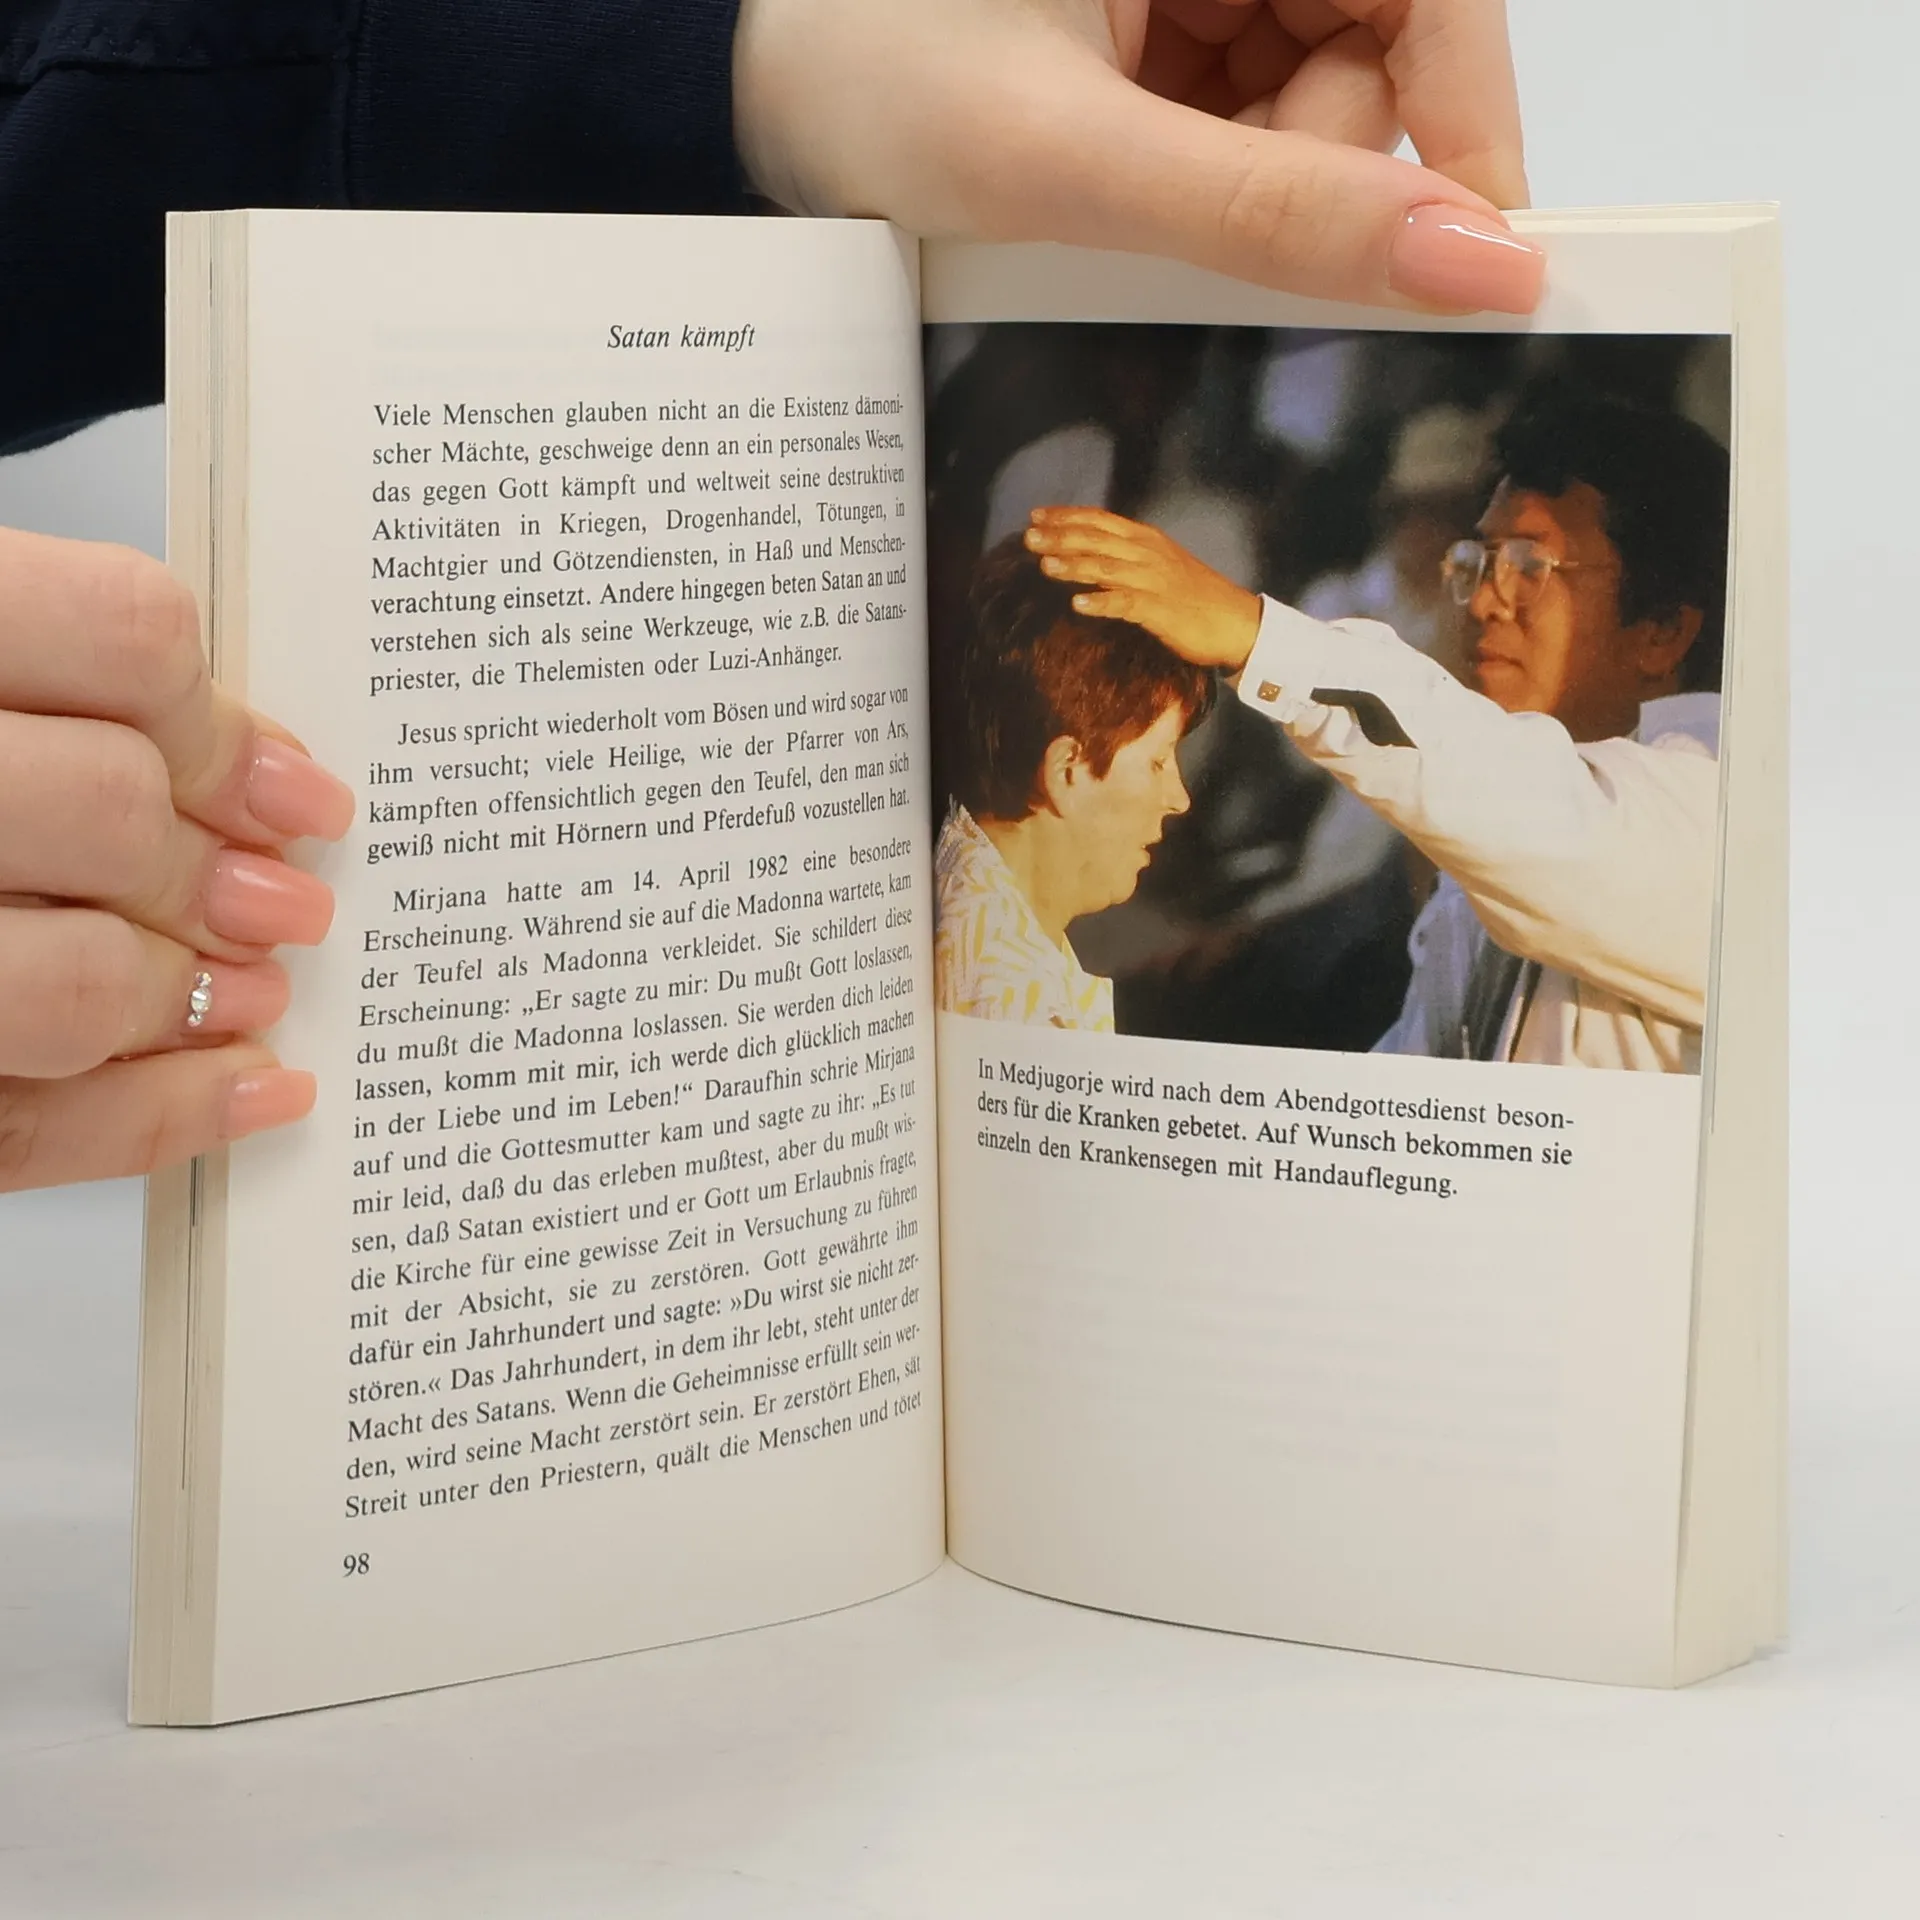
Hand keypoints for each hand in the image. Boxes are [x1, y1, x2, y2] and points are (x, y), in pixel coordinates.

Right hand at [0, 528, 353, 1192]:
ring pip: (69, 985)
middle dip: (219, 872)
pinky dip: (160, 1118)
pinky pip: (22, 1130)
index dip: (225, 724)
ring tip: (251, 987)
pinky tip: (250, 1089)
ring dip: (189, 996)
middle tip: (281, 899)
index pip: (123, 638)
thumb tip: (265, 775)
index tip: (288, 789)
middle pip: (112, 813)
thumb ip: (64, 676)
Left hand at [735, 0, 1540, 313]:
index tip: (1476, 253)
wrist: (736, 97)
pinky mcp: (1154, 47)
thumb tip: (1478, 264)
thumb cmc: (858, 76)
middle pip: (1373, 56)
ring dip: (1248, 195)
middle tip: (1182, 219)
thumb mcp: (1071, 162)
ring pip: (1310, 110)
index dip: (1466, 114)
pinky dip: (1203, 195)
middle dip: (1312, 170)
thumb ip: (1272, 218)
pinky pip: (1240, 132)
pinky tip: (1114, 200)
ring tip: (1110, 202)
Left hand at [1026, 507, 1262, 671]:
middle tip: (1027, 538)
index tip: (1035, 515)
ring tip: (1043, 565)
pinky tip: (1077, 604)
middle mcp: (1147, 553)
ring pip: (1106, 568)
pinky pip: (1125, 603)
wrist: (1234, 621)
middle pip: (1097, 540)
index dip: (1066, 516)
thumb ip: (1127, 555)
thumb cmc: (1194, 596)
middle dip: (1060, 537)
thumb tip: (1091, 553)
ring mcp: (1154, 580)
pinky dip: (1101, 602)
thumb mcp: (1159, 564)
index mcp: (1146, 539)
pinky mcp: (1160, 609)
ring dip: (1073, 566)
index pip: (1099, 520)